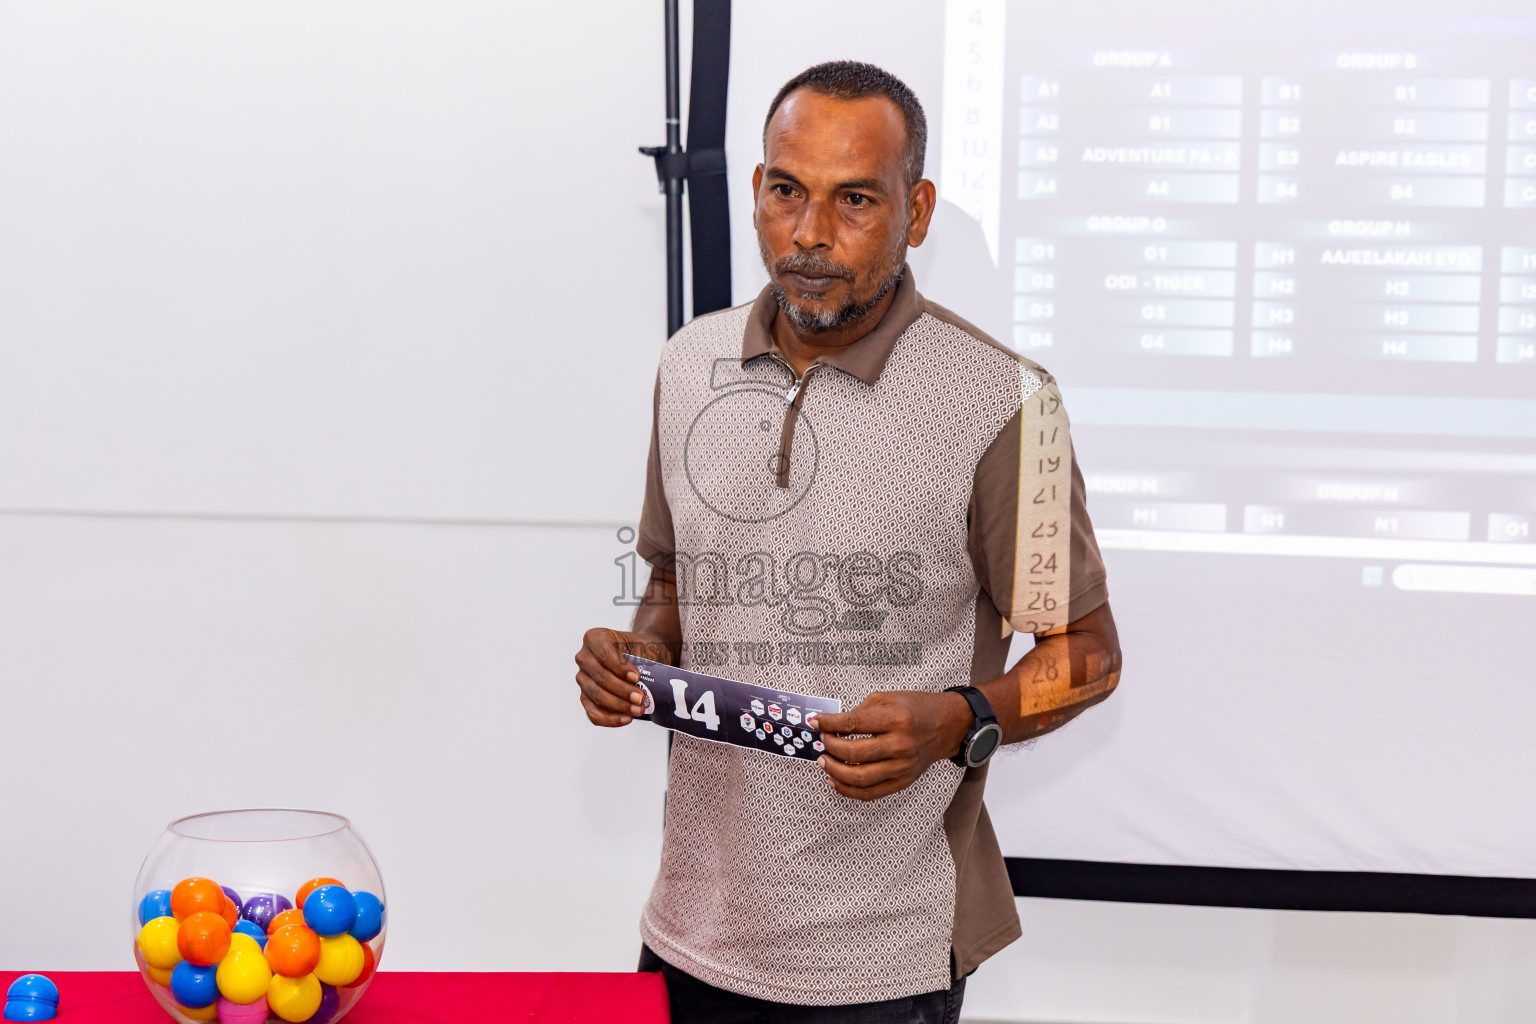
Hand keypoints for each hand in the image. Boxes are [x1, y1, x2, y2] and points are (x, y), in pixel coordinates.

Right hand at [574, 628, 671, 727]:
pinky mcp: (586, 697)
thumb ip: (643, 660)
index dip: (619, 668)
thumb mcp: (645, 646)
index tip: (636, 677)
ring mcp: (583, 678)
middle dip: (621, 691)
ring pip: (596, 696)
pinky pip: (593, 712)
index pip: (603, 654)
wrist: (642, 656)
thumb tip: (644, 683)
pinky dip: (609, 719)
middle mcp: (584, 658)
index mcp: (594, 638)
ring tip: (637, 710)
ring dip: (618, 706)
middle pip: (600, 677)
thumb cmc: (642, 649)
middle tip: (640, 698)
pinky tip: (626, 718)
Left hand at [811, 690, 971, 800]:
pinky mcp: (903, 781)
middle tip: (822, 742)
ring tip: (824, 762)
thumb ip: (861, 711)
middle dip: (831, 748)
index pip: (853, 724)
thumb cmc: (917, 709)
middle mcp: (900, 744)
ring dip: (835, 771)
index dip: (829, 724)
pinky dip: (849, 790)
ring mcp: (903, 766)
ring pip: (860, 778)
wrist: (948, 726)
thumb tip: (832, 724)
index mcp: (896, 719)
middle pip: (854, 753)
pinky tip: (836, 781)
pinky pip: (871, 793)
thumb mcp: (889, 698)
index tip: (816, 722)